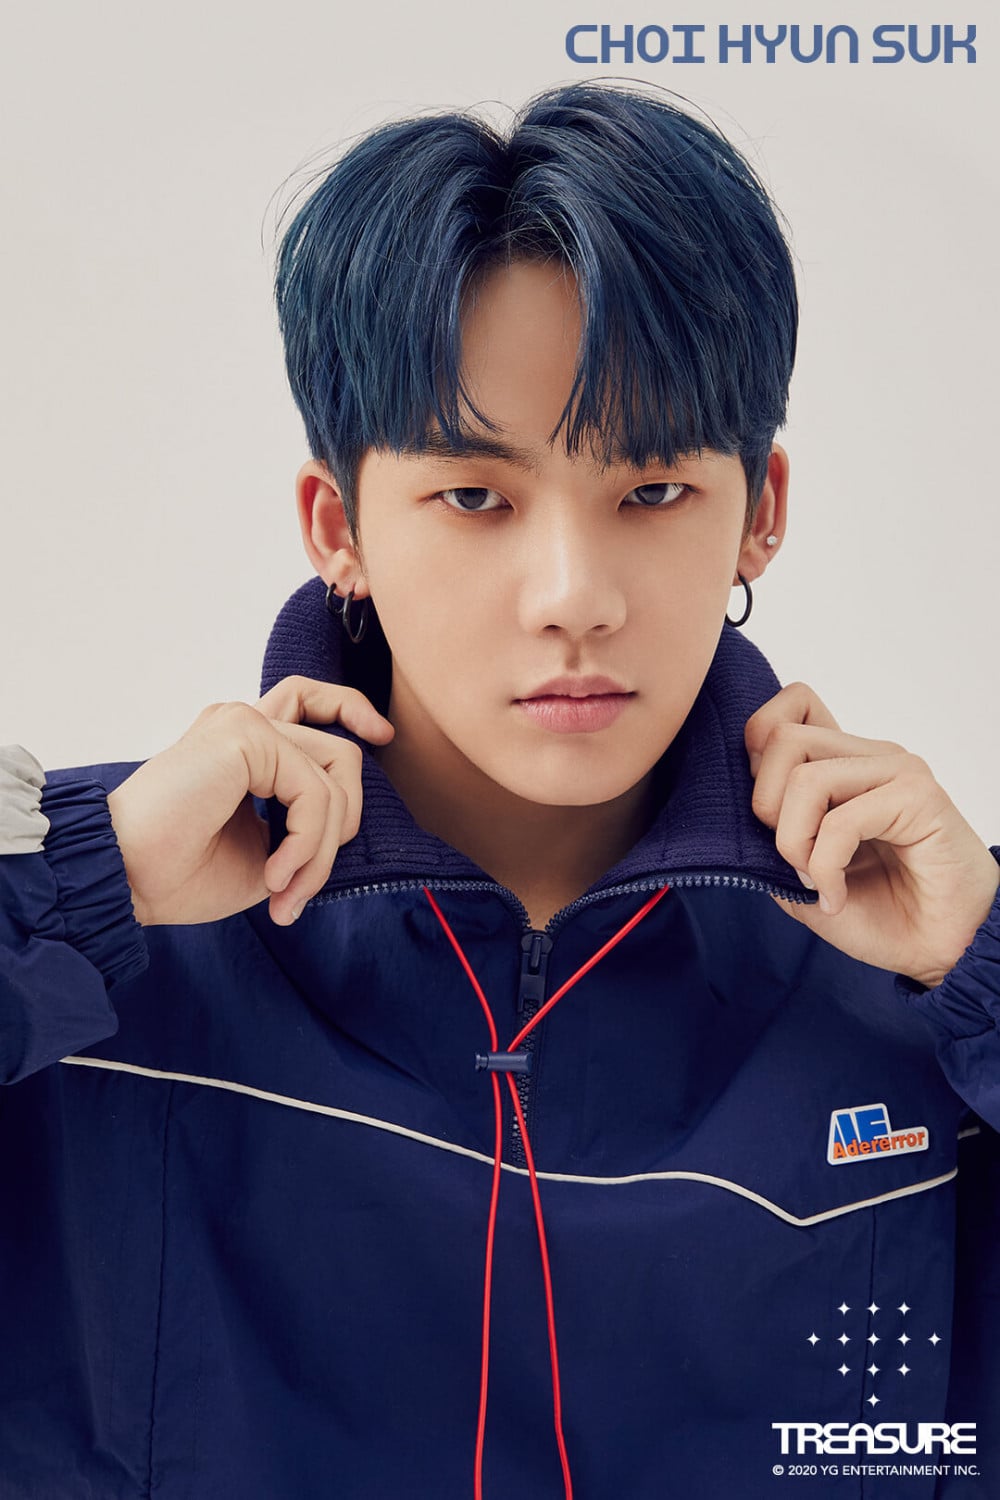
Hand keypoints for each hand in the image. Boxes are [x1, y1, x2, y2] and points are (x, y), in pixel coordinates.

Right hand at [107, 678, 392, 927]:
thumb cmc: (178, 873)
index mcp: (244, 746)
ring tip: (284, 889)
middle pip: (341, 751)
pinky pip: (315, 792)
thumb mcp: (264, 852)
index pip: (310, 702)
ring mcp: (243, 722)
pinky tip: (273, 875)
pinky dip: (307, 843)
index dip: (354, 712)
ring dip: (321, 848)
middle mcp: (244, 723)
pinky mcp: (244, 733)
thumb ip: (305, 828)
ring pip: (336, 775)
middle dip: (341, 828)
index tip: (383, 737)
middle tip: (300, 887)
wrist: (124, 879)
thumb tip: (346, 828)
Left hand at [745, 682, 999, 985]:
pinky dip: (825, 869)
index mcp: (841, 764)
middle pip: (783, 739)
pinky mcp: (919, 797)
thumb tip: (733, 805)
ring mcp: (896, 771)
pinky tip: (836, 896)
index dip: (758, 746)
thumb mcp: (797, 875)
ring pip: (806, 778)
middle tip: (791, 858)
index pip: (792, 704)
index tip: (766, 811)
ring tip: (816, 880)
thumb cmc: (879, 911)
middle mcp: (868, 757)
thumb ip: (767, 835)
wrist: (938, 951)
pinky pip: (842, 820)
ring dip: (795, 842)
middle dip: (767, 808)